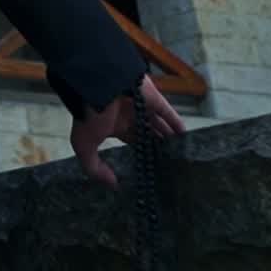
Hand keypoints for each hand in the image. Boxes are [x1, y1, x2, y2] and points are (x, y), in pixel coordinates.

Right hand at [70, 74, 186, 189]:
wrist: (95, 85)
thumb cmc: (88, 114)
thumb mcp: (84, 145)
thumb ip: (94, 167)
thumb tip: (113, 185)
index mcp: (114, 125)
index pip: (132, 140)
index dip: (142, 152)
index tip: (152, 168)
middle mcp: (129, 115)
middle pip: (149, 132)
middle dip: (158, 145)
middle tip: (172, 163)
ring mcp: (142, 106)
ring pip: (160, 123)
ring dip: (169, 136)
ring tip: (182, 154)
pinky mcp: (153, 98)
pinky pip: (168, 112)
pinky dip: (177, 124)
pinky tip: (185, 138)